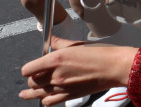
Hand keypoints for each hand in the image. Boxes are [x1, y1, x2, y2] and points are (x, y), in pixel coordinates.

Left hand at [20, 40, 135, 105]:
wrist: (114, 67)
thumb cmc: (100, 53)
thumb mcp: (77, 44)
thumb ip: (60, 43)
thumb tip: (51, 40)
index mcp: (56, 59)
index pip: (28, 69)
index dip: (28, 69)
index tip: (30, 68)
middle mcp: (56, 75)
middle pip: (32, 82)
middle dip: (32, 79)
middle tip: (35, 76)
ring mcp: (62, 87)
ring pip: (38, 94)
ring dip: (33, 92)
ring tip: (26, 93)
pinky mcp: (69, 96)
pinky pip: (49, 102)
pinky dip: (45, 100)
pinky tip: (44, 97)